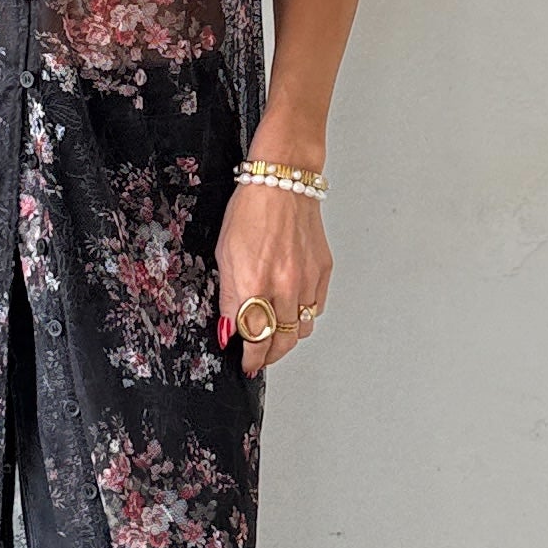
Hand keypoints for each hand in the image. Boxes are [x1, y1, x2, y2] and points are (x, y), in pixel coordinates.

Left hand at [215, 181, 330, 376]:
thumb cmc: (251, 211)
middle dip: (268, 355)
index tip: (247, 363)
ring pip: (301, 330)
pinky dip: (303, 315)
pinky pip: (316, 308)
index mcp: (254, 284)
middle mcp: (284, 286)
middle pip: (280, 341)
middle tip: (260, 357)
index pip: (255, 338)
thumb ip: (229, 298)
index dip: (251, 357)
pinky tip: (291, 309)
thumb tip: (230, 329)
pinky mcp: (323, 271)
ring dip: (287, 338)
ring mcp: (307, 280)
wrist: (282, 183)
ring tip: (275, 335)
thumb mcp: (225, 255)